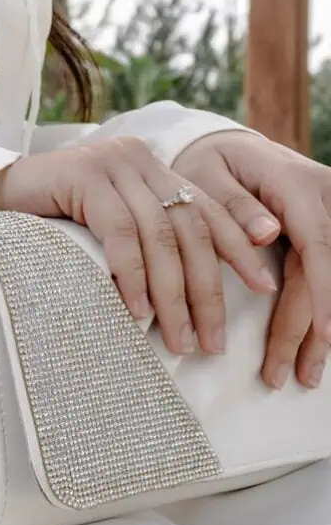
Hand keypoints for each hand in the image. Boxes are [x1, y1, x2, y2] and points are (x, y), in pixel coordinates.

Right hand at [0, 137, 275, 356]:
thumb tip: (189, 297)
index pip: (208, 210)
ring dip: (172, 295)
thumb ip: (150, 240)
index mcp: (156, 170)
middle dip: (206, 290)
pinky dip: (132, 276)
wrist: (0, 192)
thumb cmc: (57, 218)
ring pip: (159, 236)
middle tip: (211, 340)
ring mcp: (115, 164)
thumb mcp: (115, 225)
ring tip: (178, 339)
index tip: (263, 286)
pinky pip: (120, 233)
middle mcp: (142, 161)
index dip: (238, 249)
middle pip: (190, 229)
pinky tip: (137, 310)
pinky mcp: (86, 176)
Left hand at [174, 131, 330, 388]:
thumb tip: (267, 233)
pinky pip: (326, 271)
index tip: (323, 334)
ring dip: (321, 329)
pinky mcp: (326, 227)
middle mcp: (323, 196)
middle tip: (283, 376)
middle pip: (325, 272)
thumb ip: (233, 206)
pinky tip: (316, 344)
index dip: (322, 293)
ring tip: (304, 374)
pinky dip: (321, 309)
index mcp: (296, 185)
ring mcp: (330, 211)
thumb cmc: (210, 164)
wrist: (229, 148)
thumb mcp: (206, 177)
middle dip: (309, 329)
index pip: (317, 245)